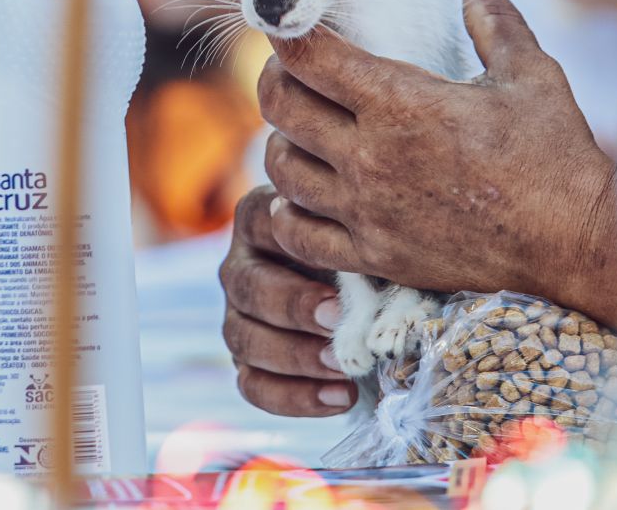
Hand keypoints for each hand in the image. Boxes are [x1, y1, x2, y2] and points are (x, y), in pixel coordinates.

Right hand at [219, 186, 356, 415]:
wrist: (372, 295)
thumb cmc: (369, 252)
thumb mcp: (364, 237)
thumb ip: (359, 240)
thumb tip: (378, 255)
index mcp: (261, 220)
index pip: (262, 224)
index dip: (294, 244)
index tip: (339, 263)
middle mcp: (241, 265)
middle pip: (247, 286)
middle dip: (293, 306)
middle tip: (337, 320)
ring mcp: (239, 316)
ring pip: (243, 339)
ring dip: (295, 356)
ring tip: (344, 366)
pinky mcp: (247, 361)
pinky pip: (253, 385)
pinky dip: (294, 397)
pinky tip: (341, 396)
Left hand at [258, 0, 616, 329]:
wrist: (577, 242)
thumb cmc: (557, 154)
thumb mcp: (530, 73)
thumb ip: (494, 20)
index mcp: (403, 102)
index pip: (310, 57)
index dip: (291, 36)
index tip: (296, 30)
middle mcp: (373, 155)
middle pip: (281, 108)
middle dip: (277, 82)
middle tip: (293, 76)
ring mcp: (369, 210)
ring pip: (282, 171)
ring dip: (284, 146)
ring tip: (304, 135)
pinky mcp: (376, 256)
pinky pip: (299, 235)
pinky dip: (288, 214)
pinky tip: (304, 199)